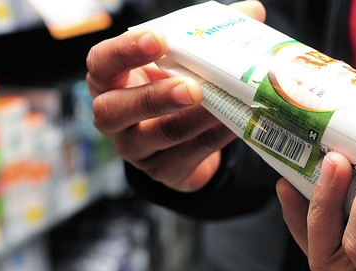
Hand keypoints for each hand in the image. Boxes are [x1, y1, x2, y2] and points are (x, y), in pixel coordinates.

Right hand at [86, 1, 265, 191]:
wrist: (179, 142)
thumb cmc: (171, 88)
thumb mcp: (179, 62)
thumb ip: (207, 36)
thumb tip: (253, 10)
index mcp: (110, 80)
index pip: (102, 63)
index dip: (124, 52)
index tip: (156, 39)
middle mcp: (114, 116)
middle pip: (117, 110)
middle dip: (155, 97)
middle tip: (192, 87)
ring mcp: (136, 149)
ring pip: (160, 135)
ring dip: (195, 119)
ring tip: (222, 103)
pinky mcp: (164, 170)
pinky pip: (190, 154)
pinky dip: (214, 137)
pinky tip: (235, 123)